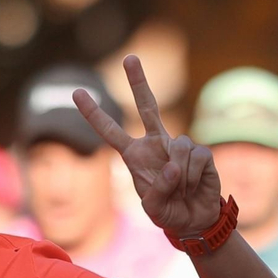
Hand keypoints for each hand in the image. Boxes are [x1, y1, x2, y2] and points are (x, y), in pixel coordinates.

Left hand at [73, 55, 223, 237]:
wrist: (194, 220)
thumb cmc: (168, 212)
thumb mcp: (154, 209)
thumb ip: (158, 189)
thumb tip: (172, 165)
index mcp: (134, 156)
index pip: (110, 131)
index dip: (94, 114)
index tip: (77, 93)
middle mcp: (155, 144)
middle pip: (148, 106)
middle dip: (139, 81)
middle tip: (130, 58)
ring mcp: (178, 145)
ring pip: (178, 148)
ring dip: (180, 177)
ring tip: (181, 191)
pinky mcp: (200, 152)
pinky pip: (195, 158)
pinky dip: (193, 177)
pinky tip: (193, 186)